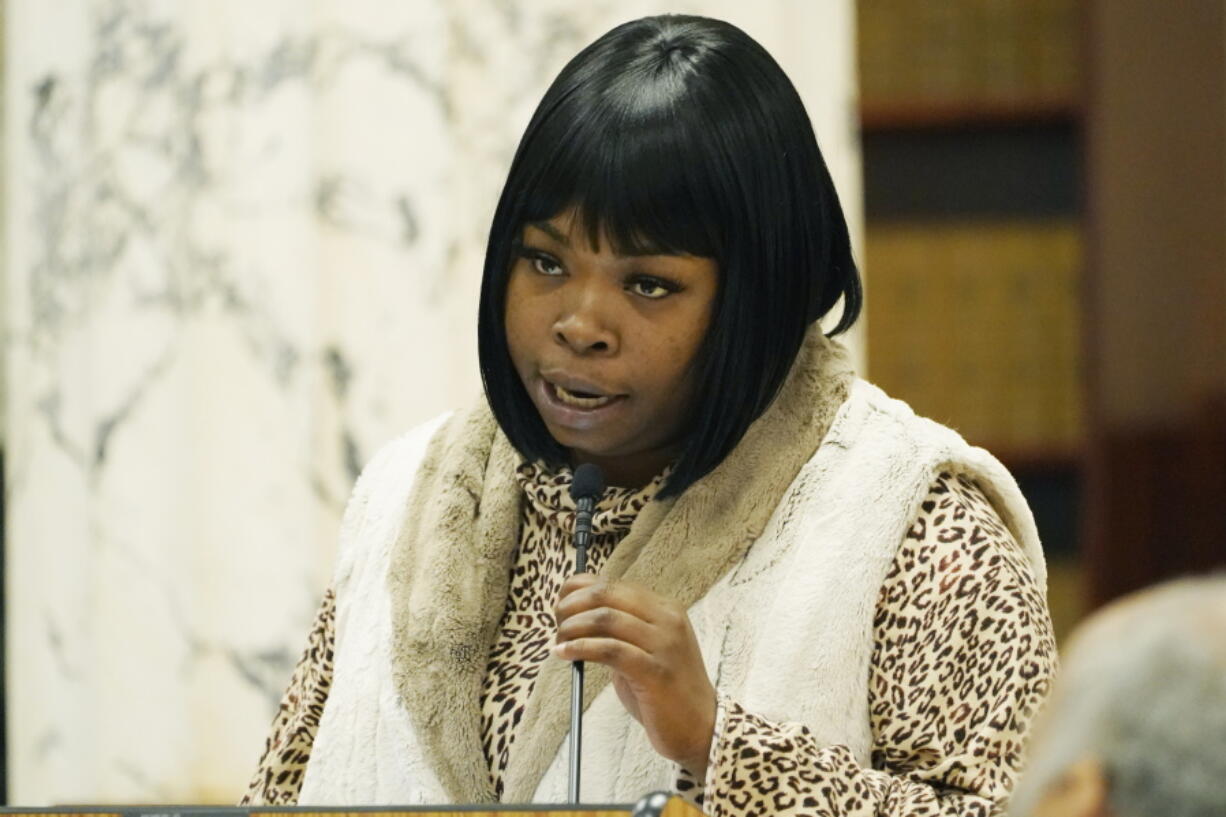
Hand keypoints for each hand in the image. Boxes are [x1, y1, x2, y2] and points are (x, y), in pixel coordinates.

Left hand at [553, 574, 716, 776]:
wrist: (700, 728)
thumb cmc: (664, 690)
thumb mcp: (645, 649)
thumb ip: (619, 630)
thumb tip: (575, 615)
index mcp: (666, 609)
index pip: (614, 584)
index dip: (580, 588)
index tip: (561, 601)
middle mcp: (667, 620)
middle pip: (608, 594)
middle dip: (573, 604)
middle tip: (557, 621)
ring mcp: (664, 645)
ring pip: (606, 618)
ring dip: (573, 626)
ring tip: (559, 640)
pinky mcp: (655, 672)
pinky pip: (610, 650)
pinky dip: (580, 648)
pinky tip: (565, 654)